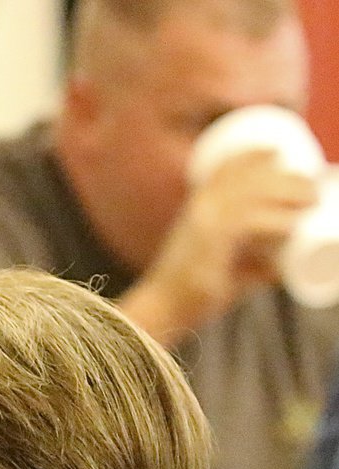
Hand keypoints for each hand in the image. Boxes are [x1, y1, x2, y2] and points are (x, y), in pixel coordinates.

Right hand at [122, 149, 318, 341]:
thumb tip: (281, 269)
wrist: (160, 309)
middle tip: (315, 183)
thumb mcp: (221, 268)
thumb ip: (251, 266)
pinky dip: (277, 221)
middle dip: (288, 174)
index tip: (280, 152)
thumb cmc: (189, 293)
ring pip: (257, 192)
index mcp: (196, 205)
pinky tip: (294, 224)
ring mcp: (206, 220)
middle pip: (251, 174)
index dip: (254, 154)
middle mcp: (201, 206)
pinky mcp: (213, 240)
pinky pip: (252, 221)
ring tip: (314, 199)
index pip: (226, 167)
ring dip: (291, 191)